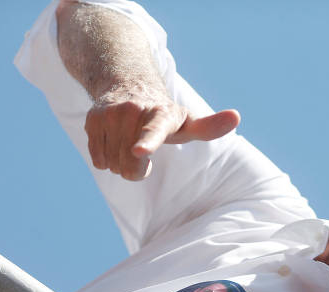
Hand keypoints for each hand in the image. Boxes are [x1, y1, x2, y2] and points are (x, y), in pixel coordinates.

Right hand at [86, 88, 239, 179]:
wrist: (128, 86)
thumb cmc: (164, 115)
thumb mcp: (186, 122)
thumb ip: (209, 127)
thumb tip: (236, 116)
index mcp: (162, 114)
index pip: (155, 132)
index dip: (147, 142)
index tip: (139, 151)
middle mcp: (135, 111)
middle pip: (131, 165)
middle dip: (137, 168)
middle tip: (143, 150)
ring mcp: (111, 114)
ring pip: (114, 165)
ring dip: (121, 164)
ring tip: (128, 143)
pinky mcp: (92, 119)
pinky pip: (98, 159)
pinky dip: (106, 159)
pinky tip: (114, 142)